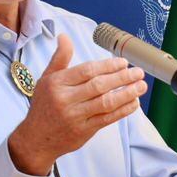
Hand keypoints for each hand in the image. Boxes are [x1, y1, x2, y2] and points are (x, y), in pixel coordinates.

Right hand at [9, 34, 146, 175]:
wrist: (36, 139)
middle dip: (122, 78)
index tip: (123, 62)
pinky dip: (123, 110)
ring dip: (126, 94)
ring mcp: (75, 116)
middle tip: (138, 72)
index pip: (86, 71)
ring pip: (105, 103)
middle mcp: (65, 99)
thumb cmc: (43, 106)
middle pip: (98, 86)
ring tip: (141, 86)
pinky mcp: (83, 131)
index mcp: (57, 84)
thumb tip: (64, 36)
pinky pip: (107, 119)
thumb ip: (59, 58)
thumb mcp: (46, 80)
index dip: (107, 66)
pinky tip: (134, 102)